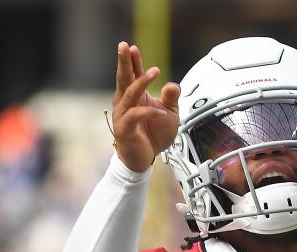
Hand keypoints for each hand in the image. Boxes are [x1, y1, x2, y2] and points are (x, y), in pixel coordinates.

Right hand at [111, 42, 180, 172]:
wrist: (144, 159)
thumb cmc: (154, 135)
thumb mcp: (170, 115)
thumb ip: (170, 99)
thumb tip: (173, 85)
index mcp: (135, 96)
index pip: (132, 74)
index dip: (132, 61)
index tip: (132, 47)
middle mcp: (126, 103)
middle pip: (124, 78)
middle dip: (124, 62)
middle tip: (124, 46)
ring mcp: (123, 115)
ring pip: (129, 94)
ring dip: (142, 81)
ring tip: (155, 71)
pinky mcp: (125, 129)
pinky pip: (135, 116)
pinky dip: (149, 112)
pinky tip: (160, 113)